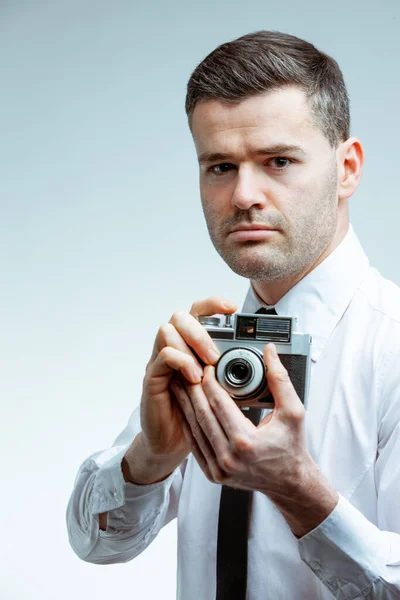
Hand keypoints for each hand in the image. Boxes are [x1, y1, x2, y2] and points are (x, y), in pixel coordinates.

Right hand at [124, 296, 236, 483]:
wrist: (177, 444)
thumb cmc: (203, 416)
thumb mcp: (229, 390)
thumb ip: (245, 370)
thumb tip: (270, 355)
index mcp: (194, 346)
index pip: (199, 313)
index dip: (213, 305)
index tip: (233, 308)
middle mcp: (175, 349)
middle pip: (181, 317)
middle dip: (201, 328)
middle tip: (218, 352)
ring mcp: (161, 361)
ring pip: (167, 331)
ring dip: (190, 344)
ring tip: (209, 365)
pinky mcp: (153, 378)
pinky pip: (163, 357)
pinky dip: (181, 362)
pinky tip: (195, 378)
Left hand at [171, 343, 337, 534]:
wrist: (290, 483)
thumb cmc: (292, 448)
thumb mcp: (293, 412)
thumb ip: (280, 379)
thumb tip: (270, 352)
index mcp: (246, 442)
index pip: (219, 404)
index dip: (210, 382)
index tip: (207, 367)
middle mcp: (228, 457)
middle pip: (202, 414)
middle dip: (193, 389)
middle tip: (187, 371)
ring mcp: (218, 469)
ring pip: (195, 429)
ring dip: (185, 405)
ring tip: (180, 385)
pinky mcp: (213, 474)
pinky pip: (195, 445)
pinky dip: (189, 424)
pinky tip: (185, 410)